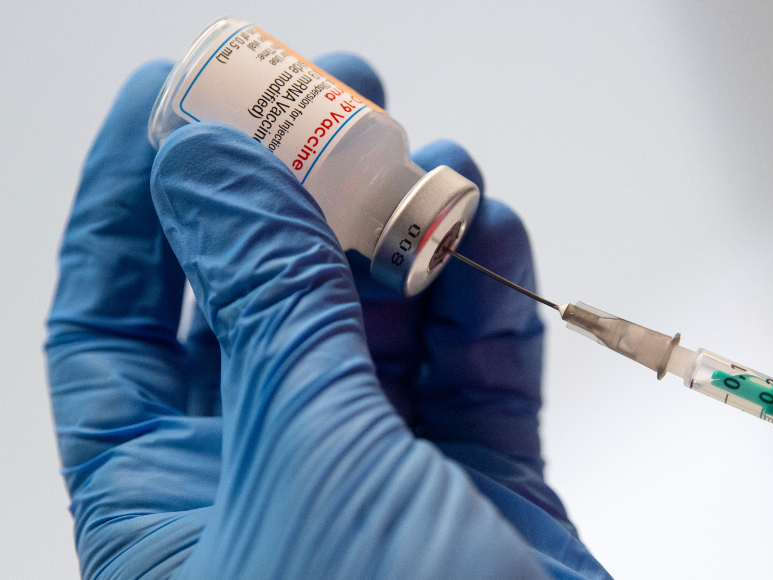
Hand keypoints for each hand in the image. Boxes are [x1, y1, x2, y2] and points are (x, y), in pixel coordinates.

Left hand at [47, 53, 607, 578]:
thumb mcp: (304, 457)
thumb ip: (265, 304)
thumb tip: (205, 156)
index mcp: (168, 499)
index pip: (113, 324)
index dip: (135, 202)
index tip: (178, 93)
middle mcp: (269, 478)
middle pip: (263, 301)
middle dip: (299, 192)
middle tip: (340, 92)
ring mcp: (386, 480)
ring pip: (383, 324)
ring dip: (408, 235)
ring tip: (439, 161)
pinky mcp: (486, 488)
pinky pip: (478, 367)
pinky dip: (487, 295)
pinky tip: (494, 228)